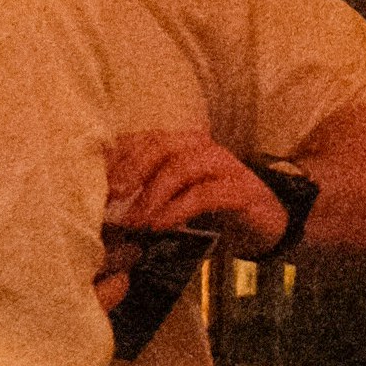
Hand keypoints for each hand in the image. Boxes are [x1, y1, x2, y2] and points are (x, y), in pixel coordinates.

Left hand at [103, 127, 288, 252]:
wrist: (266, 226)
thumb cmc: (214, 212)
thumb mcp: (178, 199)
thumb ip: (150, 193)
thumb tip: (109, 205)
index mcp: (184, 145)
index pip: (145, 139)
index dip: (119, 157)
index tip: (98, 183)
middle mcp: (203, 148)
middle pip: (161, 144)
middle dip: (132, 168)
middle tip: (114, 196)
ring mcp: (225, 167)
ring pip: (182, 165)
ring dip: (153, 193)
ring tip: (136, 221)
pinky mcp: (241, 191)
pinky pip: (205, 194)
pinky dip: (178, 209)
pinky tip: (160, 226)